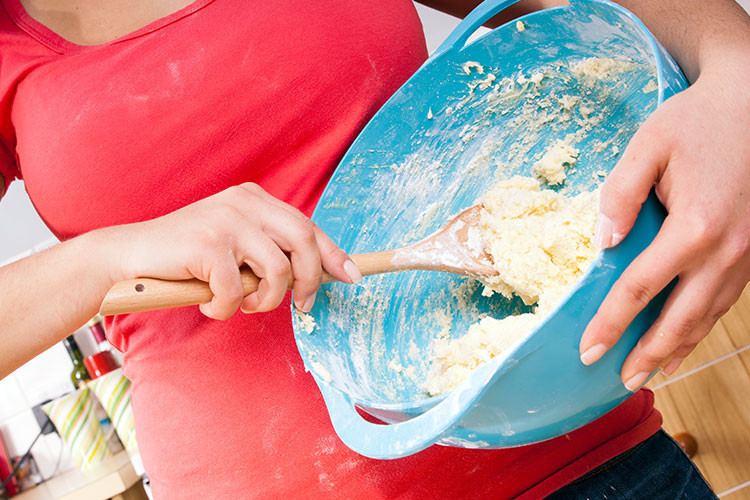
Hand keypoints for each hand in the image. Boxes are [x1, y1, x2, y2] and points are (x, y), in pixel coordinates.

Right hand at [107, 183, 360, 319]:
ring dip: (265, 300)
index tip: (353, 276)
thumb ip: (267, 251)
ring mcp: (226, 220)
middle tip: (304, 306)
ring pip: (277, 270)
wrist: (131, 255)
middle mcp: (244, 202)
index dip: (333, 253)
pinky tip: (209, 304)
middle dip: (311, 280)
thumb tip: (311, 277)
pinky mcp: (208, 243)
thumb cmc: (188, 258)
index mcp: (255, 199)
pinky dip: (226, 309)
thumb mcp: (234, 246)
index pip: (307, 225)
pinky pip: (237, 290)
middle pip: (302, 241)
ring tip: (244, 305)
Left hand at [578, 59, 749, 390]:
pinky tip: (685, 340)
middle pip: (680, 318)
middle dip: (647, 353)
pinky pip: (726, 301)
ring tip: (650, 374)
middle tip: (619, 380)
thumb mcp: (650, 144)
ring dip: (677, 349)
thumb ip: (620, 193)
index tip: (587, 350)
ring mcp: (748, 256)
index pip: (640, 289)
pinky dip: (702, 327)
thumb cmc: (700, 120)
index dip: (610, 323)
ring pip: (708, 317)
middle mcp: (727, 251)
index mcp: (696, 226)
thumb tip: (604, 243)